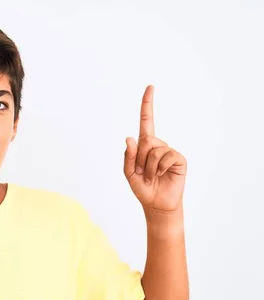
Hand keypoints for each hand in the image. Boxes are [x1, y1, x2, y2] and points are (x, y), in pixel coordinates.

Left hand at [124, 85, 186, 213]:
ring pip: (155, 150)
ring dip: (149, 167)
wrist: (157, 204)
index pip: (147, 121)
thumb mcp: (129, 173)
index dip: (147, 104)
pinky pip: (166, 156)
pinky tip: (161, 175)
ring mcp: (169, 151)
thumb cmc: (143, 188)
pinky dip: (159, 168)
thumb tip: (129, 138)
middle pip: (146, 140)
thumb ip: (128, 156)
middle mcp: (158, 145)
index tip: (150, 87)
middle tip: (142, 172)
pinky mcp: (179, 159)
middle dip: (140, 159)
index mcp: (144, 146)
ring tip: (151, 177)